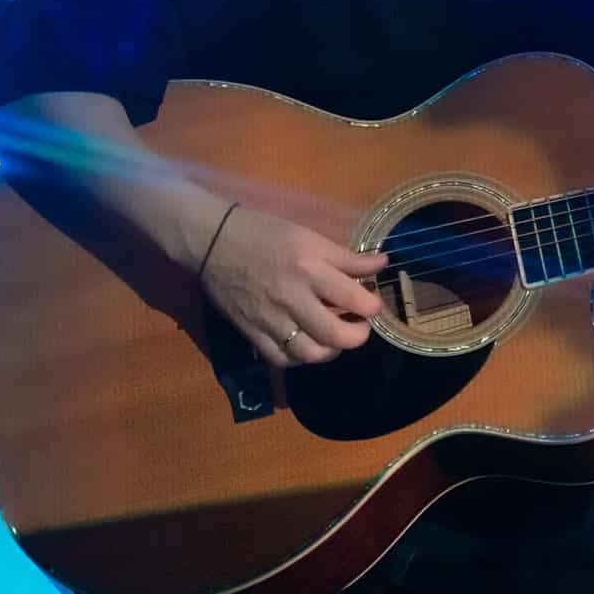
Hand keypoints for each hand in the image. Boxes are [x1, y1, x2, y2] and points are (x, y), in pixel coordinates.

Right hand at [196, 204, 388, 366]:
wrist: (212, 241)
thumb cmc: (264, 233)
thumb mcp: (308, 236)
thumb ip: (346, 257)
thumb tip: (382, 263)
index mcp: (309, 268)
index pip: (355, 299)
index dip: (373, 307)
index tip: (373, 304)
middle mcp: (292, 298)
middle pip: (336, 335)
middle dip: (358, 336)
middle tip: (359, 326)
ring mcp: (270, 319)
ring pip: (310, 354)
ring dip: (330, 351)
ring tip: (334, 338)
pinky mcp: (252, 333)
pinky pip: (282, 359)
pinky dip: (300, 358)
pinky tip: (305, 344)